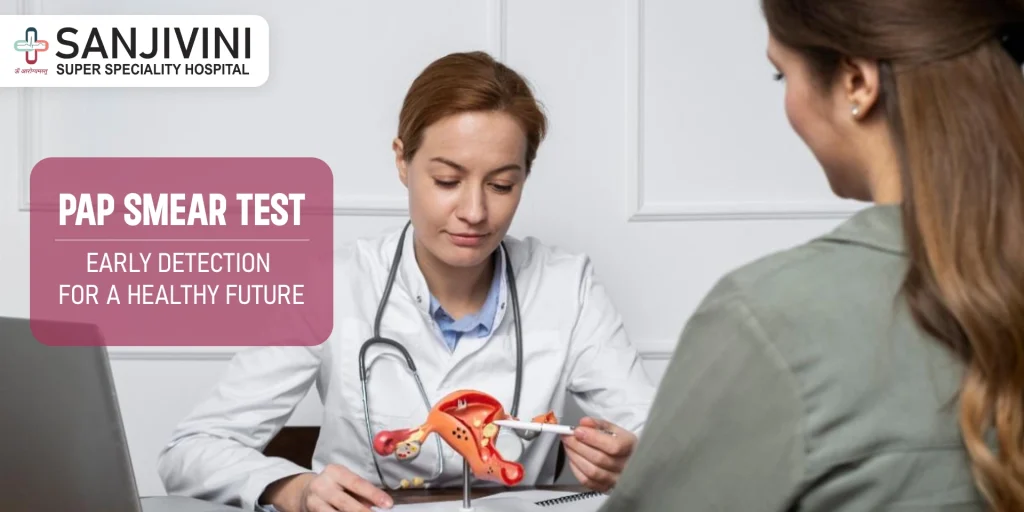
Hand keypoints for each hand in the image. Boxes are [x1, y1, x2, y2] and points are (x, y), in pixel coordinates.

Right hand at [262, 464, 393, 511]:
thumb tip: (380, 505)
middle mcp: (322, 485)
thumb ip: (361, 493)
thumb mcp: (346, 482)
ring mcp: (314, 501)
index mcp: (335, 472)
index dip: (373, 494)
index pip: (357, 483)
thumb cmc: (334, 486)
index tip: (388, 504)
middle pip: (345, 502)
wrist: (305, 492)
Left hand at [560, 417, 635, 492]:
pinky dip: (576, 469)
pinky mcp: (605, 487)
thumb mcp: (613, 429)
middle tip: (567, 436)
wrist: (628, 459)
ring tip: (568, 446)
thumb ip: (598, 424)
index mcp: (630, 447)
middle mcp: (626, 466)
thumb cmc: (620, 443)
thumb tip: (584, 423)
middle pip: (599, 459)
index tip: (578, 431)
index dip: (593, 438)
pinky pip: (587, 482)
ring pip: (592, 471)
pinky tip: (573, 458)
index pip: (613, 446)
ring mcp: (616, 479)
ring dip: (575, 457)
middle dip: (578, 446)